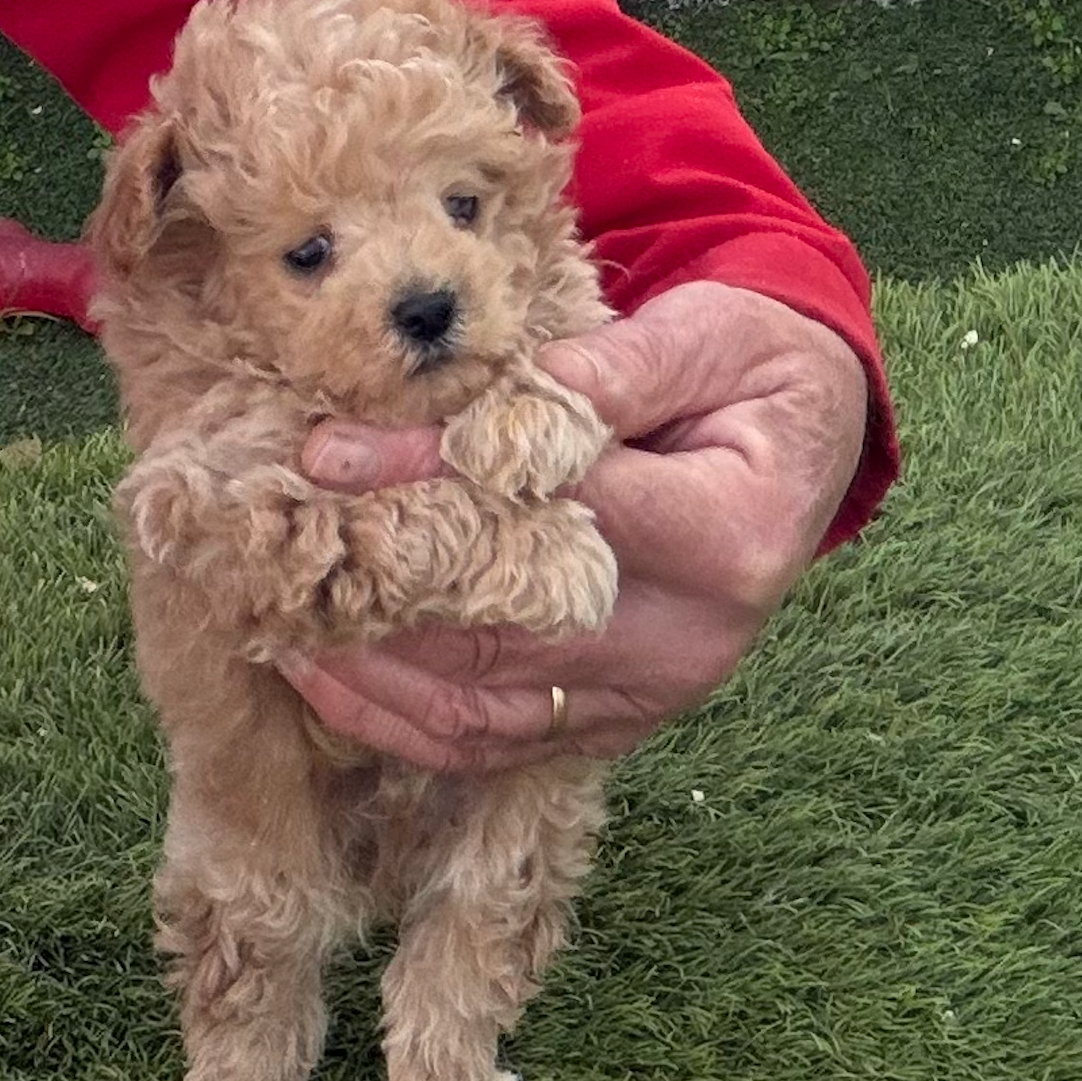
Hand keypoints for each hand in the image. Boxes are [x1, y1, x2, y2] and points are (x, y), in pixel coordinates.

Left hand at [276, 280, 868, 772]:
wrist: (809, 449)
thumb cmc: (755, 376)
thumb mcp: (706, 337)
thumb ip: (600, 370)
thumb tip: (466, 399)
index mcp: (726, 534)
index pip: (552, 506)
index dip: (432, 479)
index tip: (327, 455)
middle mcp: (692, 638)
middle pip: (505, 628)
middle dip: (378, 594)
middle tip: (272, 562)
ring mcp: (656, 692)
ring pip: (489, 706)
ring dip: (374, 674)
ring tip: (279, 625)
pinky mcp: (624, 718)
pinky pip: (503, 742)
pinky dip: (410, 724)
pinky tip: (338, 684)